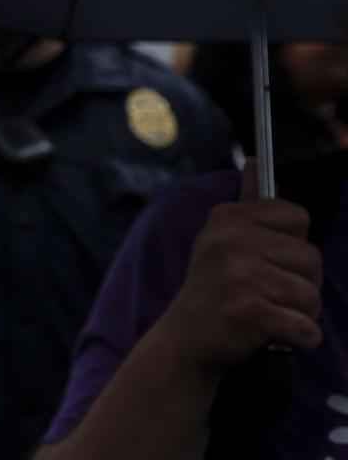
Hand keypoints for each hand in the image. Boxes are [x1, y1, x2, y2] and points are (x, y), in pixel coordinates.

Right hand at [160, 163, 323, 372]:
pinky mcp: (249, 312)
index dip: (291, 244)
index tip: (267, 259)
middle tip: (268, 293)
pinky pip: (306, 327)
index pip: (298, 217)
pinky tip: (274, 335)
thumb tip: (256, 159)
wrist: (186, 339)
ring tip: (269, 314)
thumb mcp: (222, 238)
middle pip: (312, 258)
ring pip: (312, 295)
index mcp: (228, 218)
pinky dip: (299, 338)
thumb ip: (246, 203)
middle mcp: (231, 240)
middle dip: (301, 283)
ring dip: (300, 314)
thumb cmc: (214, 287)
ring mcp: (239, 276)